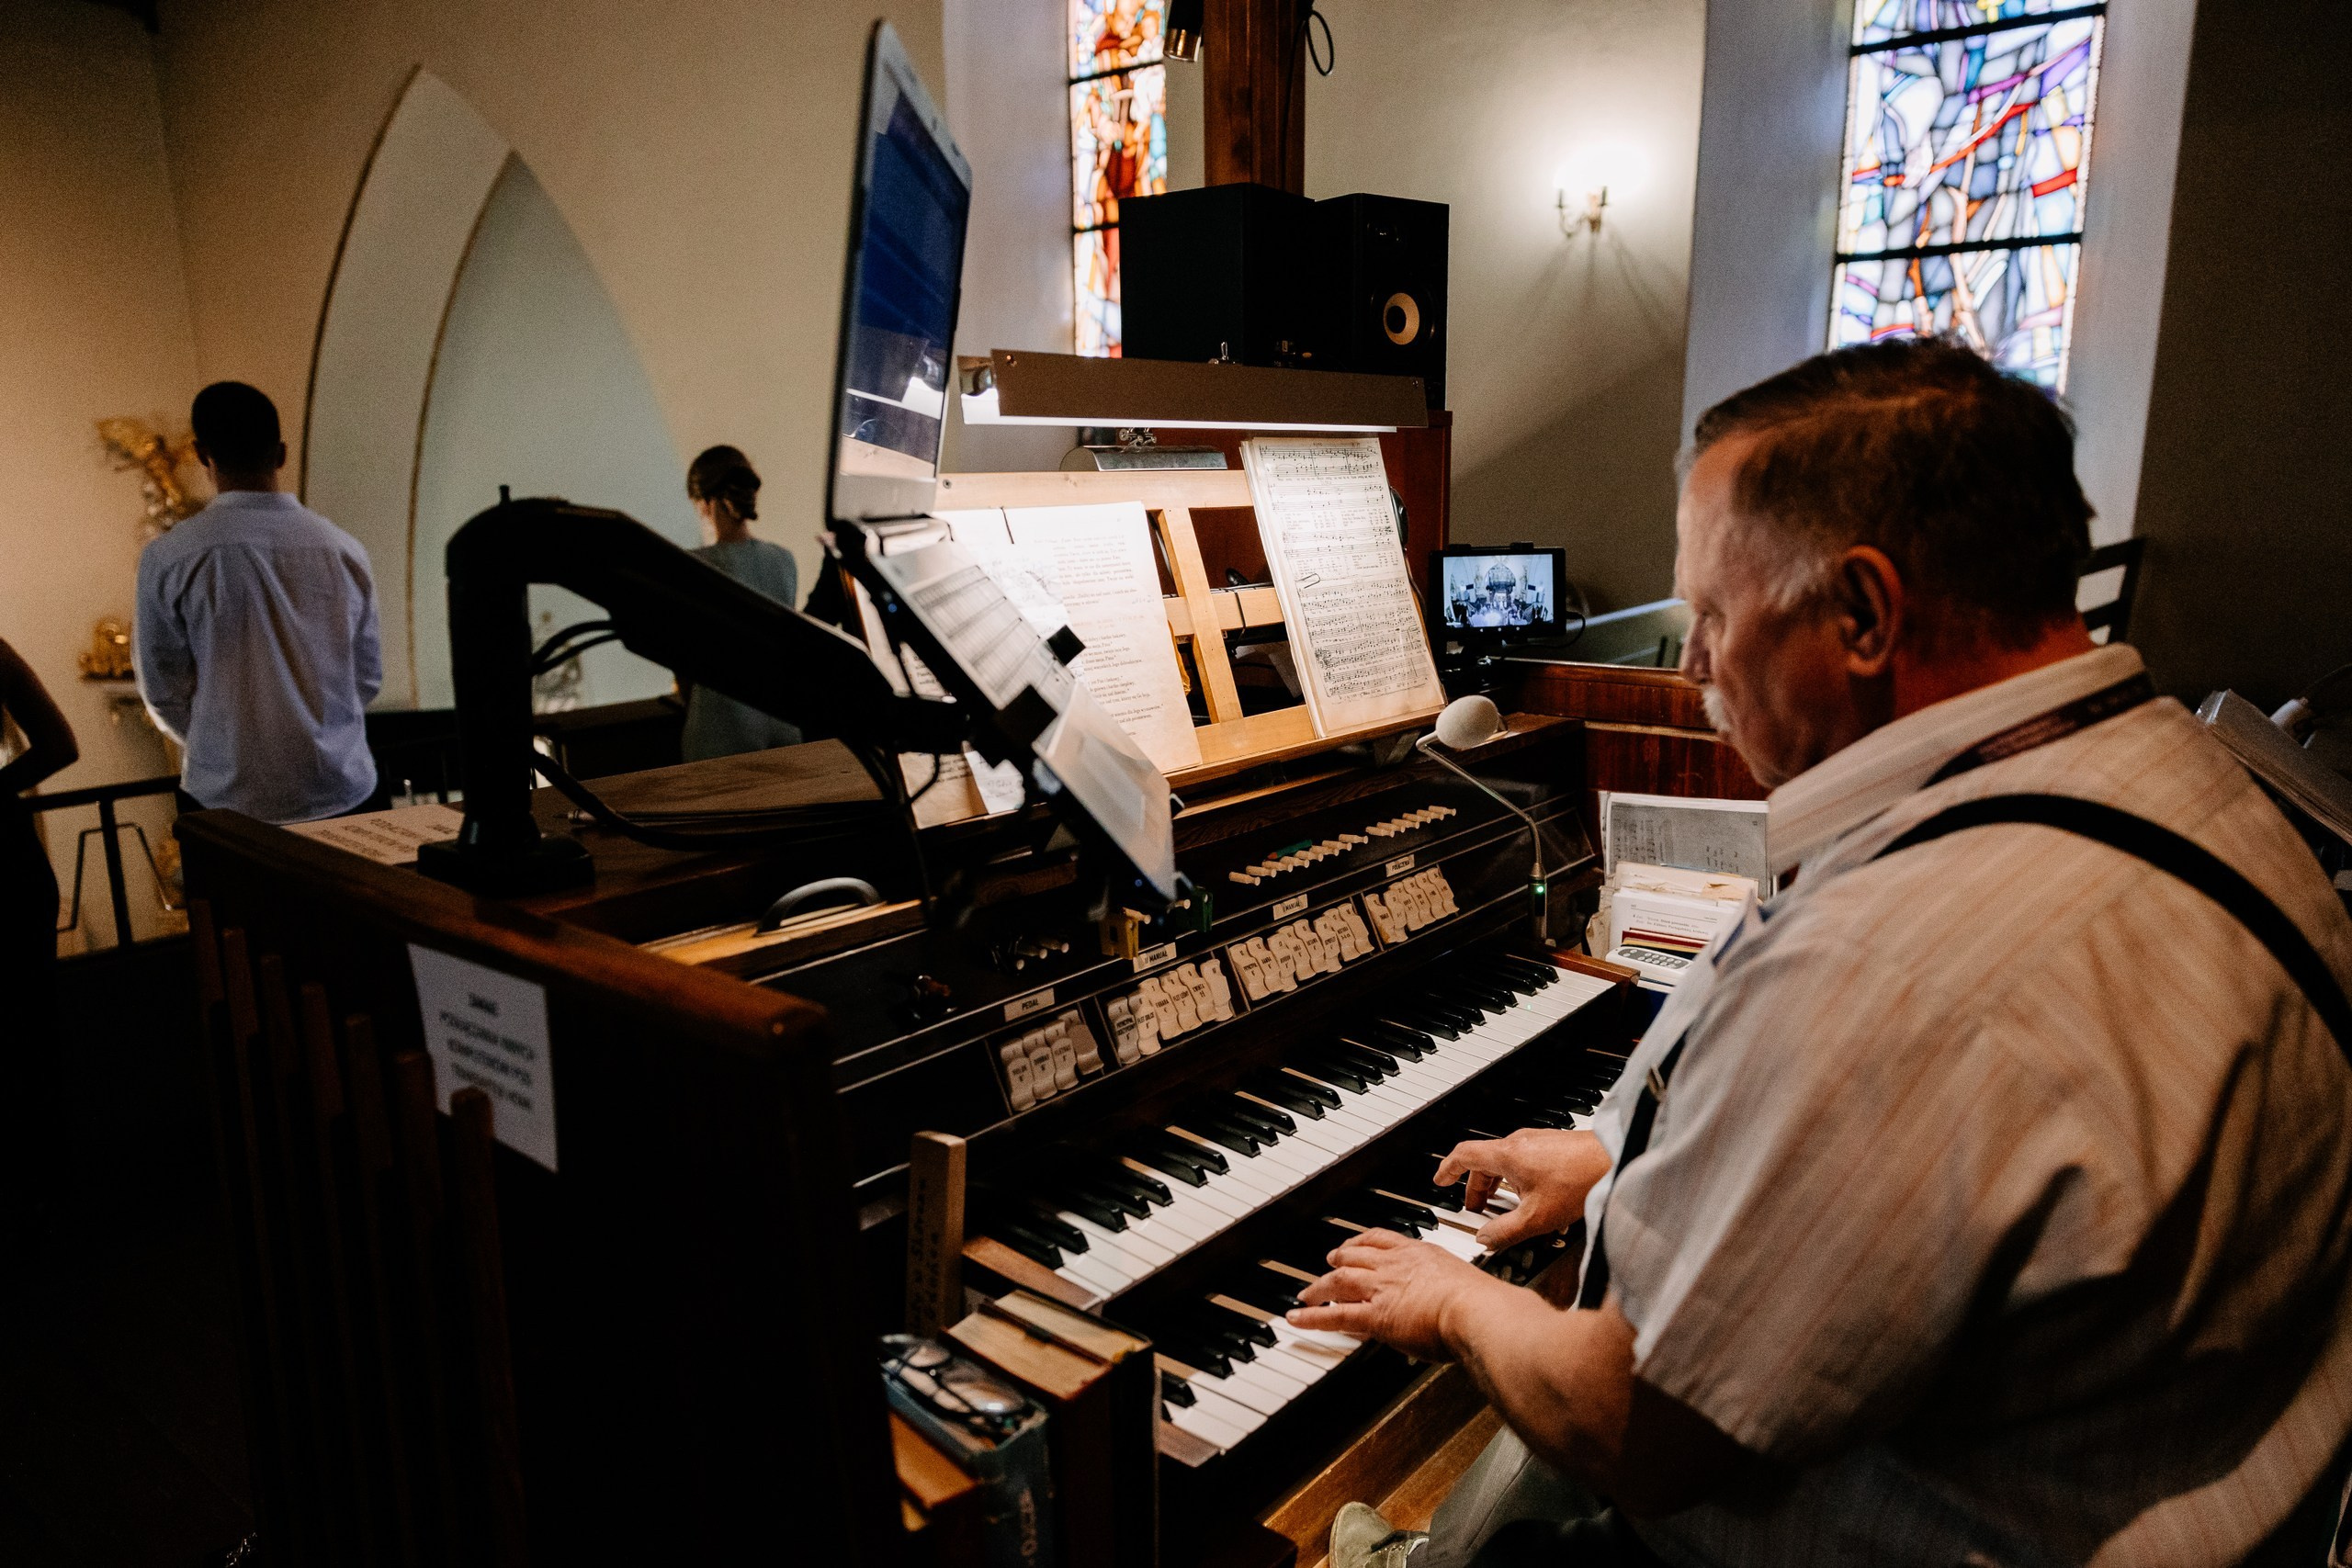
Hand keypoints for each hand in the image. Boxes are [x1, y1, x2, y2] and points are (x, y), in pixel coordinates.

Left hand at [1288, 1228, 1495, 1360]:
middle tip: (1328, 1262)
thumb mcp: (1463, 1283)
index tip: (1356, 1244)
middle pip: (1356, 1255)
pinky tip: (1297, 1318)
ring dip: (1319, 1286)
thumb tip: (1453, 1302)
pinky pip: (1335, 1315)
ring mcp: (1381, 1289)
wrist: (1476, 1311)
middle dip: (1338, 1258)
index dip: (1364, 1241)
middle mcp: (1395, 1265)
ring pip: (1340, 1280)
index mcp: (1419, 1253)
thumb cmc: (1481, 1303)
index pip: (1383, 1238)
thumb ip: (1450, 1289)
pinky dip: (1312, 1317)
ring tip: (1307, 1293)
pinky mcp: (1374, 1315)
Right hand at [1436, 1128, 1610, 1249]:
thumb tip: (1485, 1240)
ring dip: (1498, 1184)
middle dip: (1476, 1187)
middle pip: (1484, 1161)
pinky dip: (1517, 1179)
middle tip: (1476, 1208)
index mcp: (1506, 1155)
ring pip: (1505, 1161)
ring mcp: (1537, 1142)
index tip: (1440, 1180)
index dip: (1447, 1169)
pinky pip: (1524, 1161)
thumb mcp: (1537, 1218)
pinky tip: (1533, 1201)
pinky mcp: (1553, 1147)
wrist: (1617, 1161)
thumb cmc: (1581, 1180)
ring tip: (1505, 1208)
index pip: (1464, 1155)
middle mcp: (1519, 1143)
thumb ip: (1505, 1232)